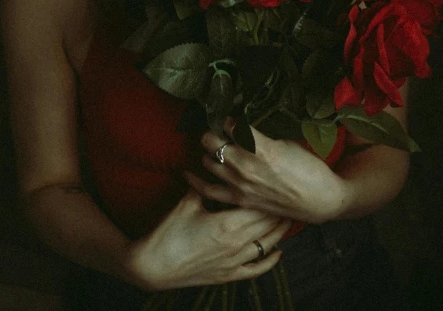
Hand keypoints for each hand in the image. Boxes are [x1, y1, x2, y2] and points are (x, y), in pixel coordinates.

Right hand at [125, 189, 291, 290]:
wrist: (153, 266)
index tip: (279, 184)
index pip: (259, 207)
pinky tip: (279, 253)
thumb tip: (212, 166)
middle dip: (279, 211)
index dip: (271, 196)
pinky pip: (256, 270)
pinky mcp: (228, 276)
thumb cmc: (169, 233)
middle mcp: (236, 244)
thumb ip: (204, 185)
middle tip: (289, 197)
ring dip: (280, 232)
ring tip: (289, 218)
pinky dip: (270, 262)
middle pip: (267, 225)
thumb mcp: (187, 202)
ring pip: (266, 246)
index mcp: (227, 224)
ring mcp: (234, 262)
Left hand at [184, 124, 347, 223]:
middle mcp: (247, 166)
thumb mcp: (287, 141)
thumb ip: (262, 135)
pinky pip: (208, 190)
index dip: (226, 117)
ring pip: (208, 162)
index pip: (230, 125)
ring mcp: (241, 185)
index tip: (226, 114)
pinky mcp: (240, 200)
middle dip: (211, 131)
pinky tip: (188, 173)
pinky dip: (196, 181)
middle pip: (212, 141)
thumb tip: (244, 125)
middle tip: (216, 129)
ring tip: (210, 145)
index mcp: (261, 147)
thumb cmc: (308, 167)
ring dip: (207, 151)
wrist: (319, 200)